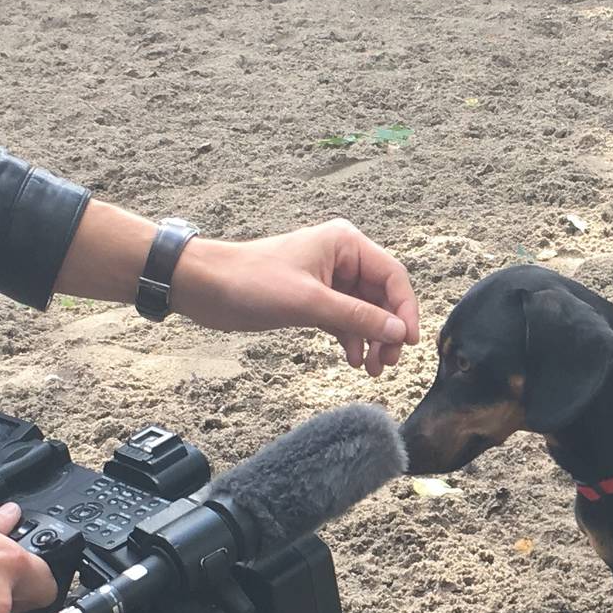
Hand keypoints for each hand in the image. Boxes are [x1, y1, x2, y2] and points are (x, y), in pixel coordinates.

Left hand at [171, 219, 421, 375]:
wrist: (205, 287)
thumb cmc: (251, 282)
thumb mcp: (309, 302)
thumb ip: (357, 317)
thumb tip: (399, 332)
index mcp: (346, 244)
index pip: (393, 276)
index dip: (405, 310)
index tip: (408, 342)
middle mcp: (342, 258)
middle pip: (382, 297)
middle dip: (387, 329)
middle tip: (387, 362)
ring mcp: (328, 279)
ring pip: (365, 311)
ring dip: (371, 339)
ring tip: (371, 368)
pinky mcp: (313, 298)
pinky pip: (345, 319)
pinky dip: (351, 339)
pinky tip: (353, 360)